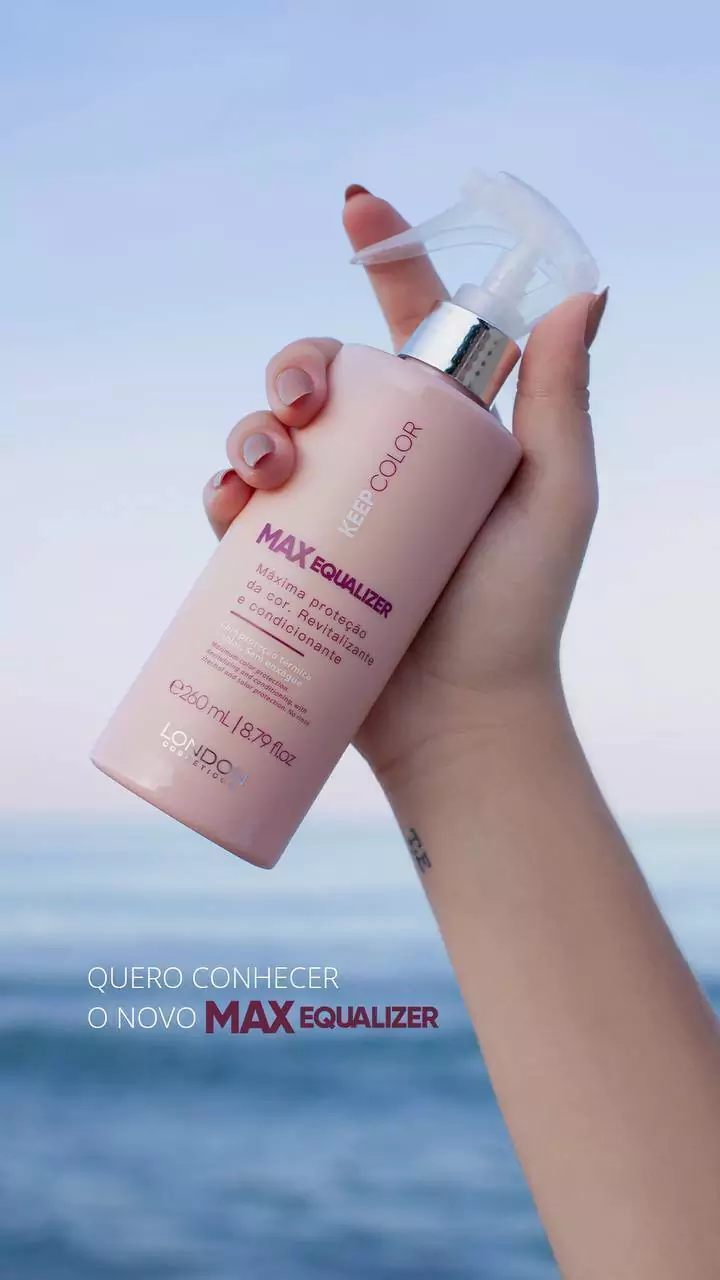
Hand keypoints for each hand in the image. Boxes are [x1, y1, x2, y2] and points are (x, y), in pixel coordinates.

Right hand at [203, 186, 607, 790]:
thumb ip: (561, 400)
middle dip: (295, 365)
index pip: (413, 327)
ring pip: (269, 433)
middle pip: (323, 378)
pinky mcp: (288, 561)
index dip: (383, 258)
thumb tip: (585, 292)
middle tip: (301, 402)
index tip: (354, 205)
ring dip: (250, 427)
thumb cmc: (517, 612)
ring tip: (264, 468)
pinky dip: (225, 491)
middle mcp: (384, 461)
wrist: (459, 720)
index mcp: (446, 430)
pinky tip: (231, 503)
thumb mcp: (553, 498)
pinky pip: (238, 507)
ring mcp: (332, 510)